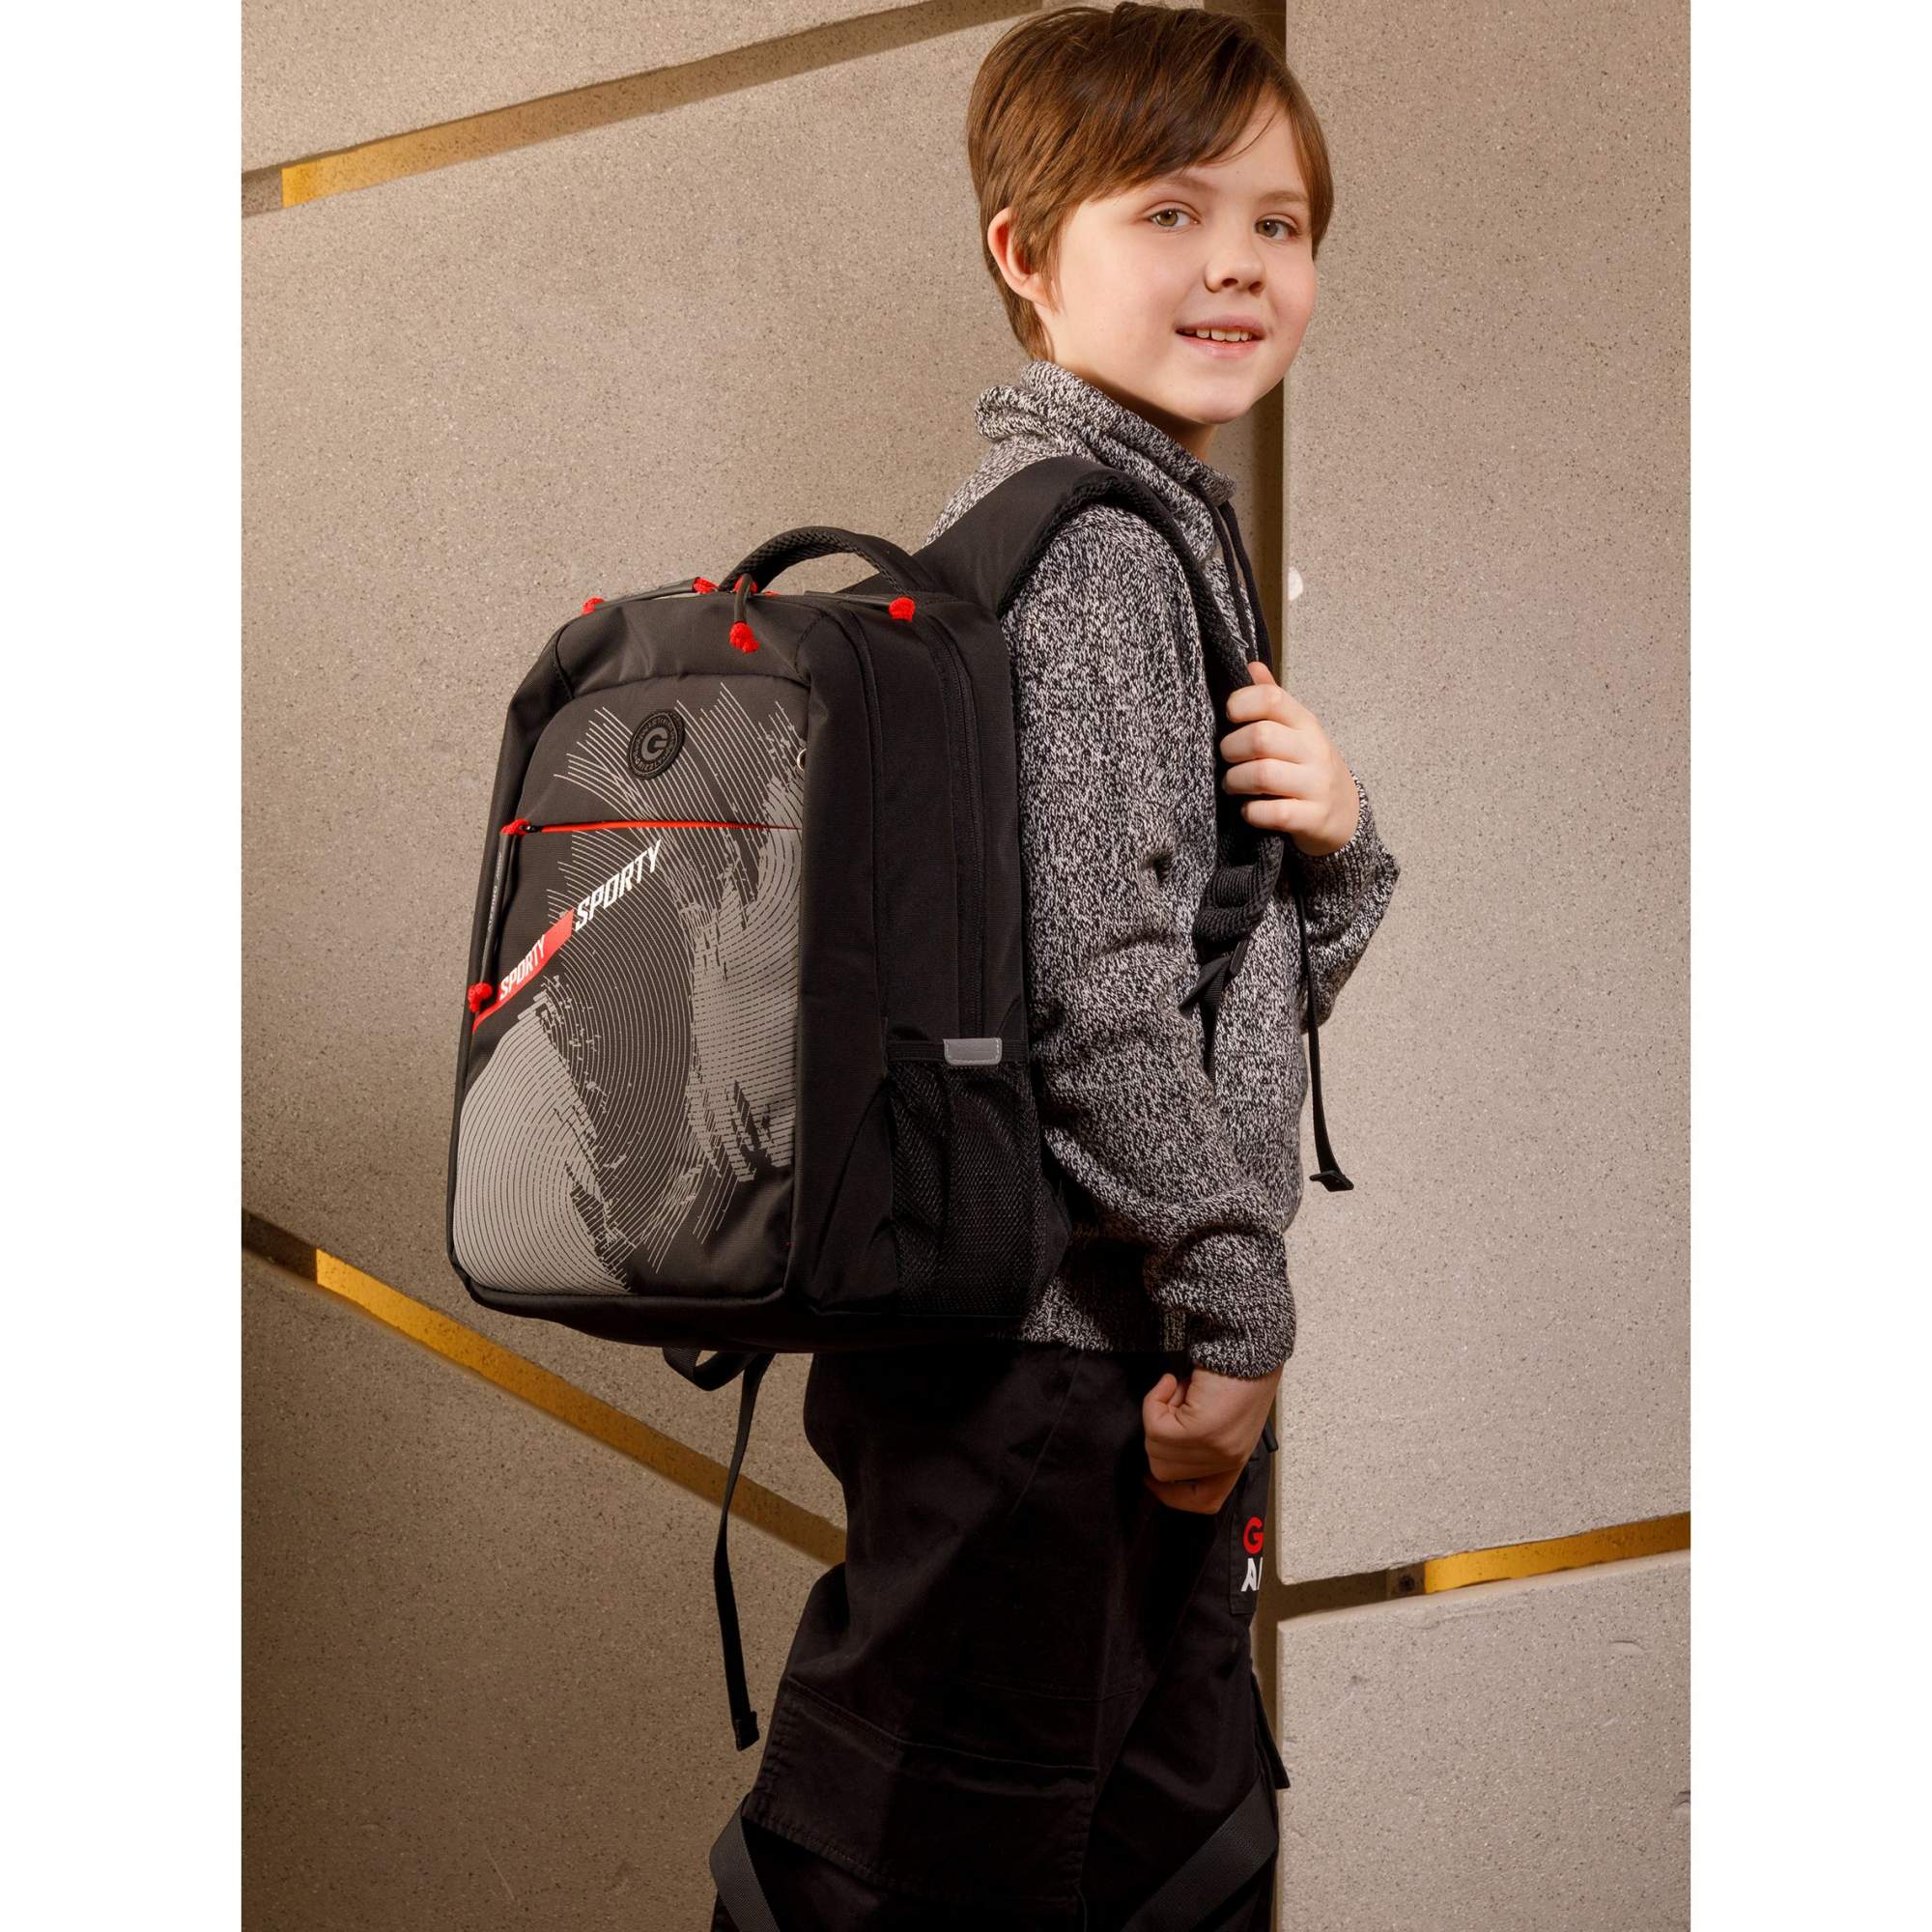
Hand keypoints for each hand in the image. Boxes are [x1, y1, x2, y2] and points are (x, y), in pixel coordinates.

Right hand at [1141, 1361, 1281, 1512]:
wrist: (1248, 1343)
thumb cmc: (1233, 1372)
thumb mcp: (1220, 1417)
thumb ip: (1197, 1441)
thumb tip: (1158, 1447)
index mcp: (1236, 1459)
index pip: (1206, 1501)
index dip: (1173, 1495)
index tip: (1150, 1479)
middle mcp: (1227, 1460)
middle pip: (1164, 1471)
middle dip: (1159, 1435)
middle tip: (1177, 1402)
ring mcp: (1214, 1449)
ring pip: (1155, 1448)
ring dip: (1158, 1414)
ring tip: (1180, 1390)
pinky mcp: (1200, 1431)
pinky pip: (1154, 1426)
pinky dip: (1154, 1402)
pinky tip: (1171, 1382)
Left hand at [1220, 661, 1359, 856]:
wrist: (1345, 814)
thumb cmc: (1308, 767)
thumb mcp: (1296, 731)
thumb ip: (1273, 701)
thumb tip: (1251, 665)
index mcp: (1305, 723)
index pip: (1272, 698)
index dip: (1241, 703)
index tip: (1230, 717)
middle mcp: (1314, 750)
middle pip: (1260, 738)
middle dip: (1231, 749)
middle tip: (1228, 758)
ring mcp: (1316, 785)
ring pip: (1262, 775)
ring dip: (1236, 781)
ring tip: (1233, 784)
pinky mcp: (1314, 817)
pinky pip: (1274, 812)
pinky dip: (1252, 812)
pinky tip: (1250, 809)